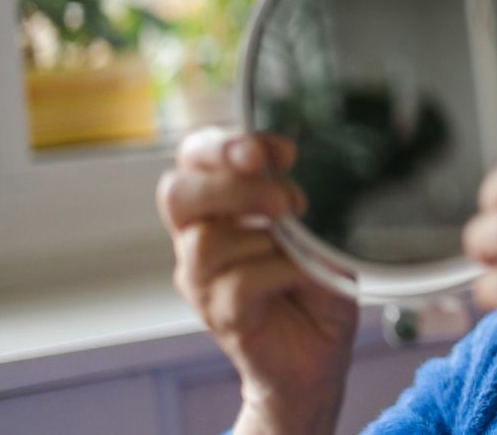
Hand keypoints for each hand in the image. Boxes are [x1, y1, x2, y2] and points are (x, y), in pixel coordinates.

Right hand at [157, 127, 357, 433]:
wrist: (319, 353)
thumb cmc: (315, 282)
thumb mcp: (316, 226)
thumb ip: (297, 197)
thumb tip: (293, 172)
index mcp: (219, 205)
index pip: (194, 156)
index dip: (228, 143)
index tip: (283, 152)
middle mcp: (198, 237)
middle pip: (177, 192)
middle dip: (233, 185)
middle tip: (285, 200)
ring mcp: (202, 279)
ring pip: (207, 240)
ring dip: (265, 235)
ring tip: (301, 246)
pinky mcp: (220, 314)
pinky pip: (239, 282)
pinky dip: (281, 271)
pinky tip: (305, 275)